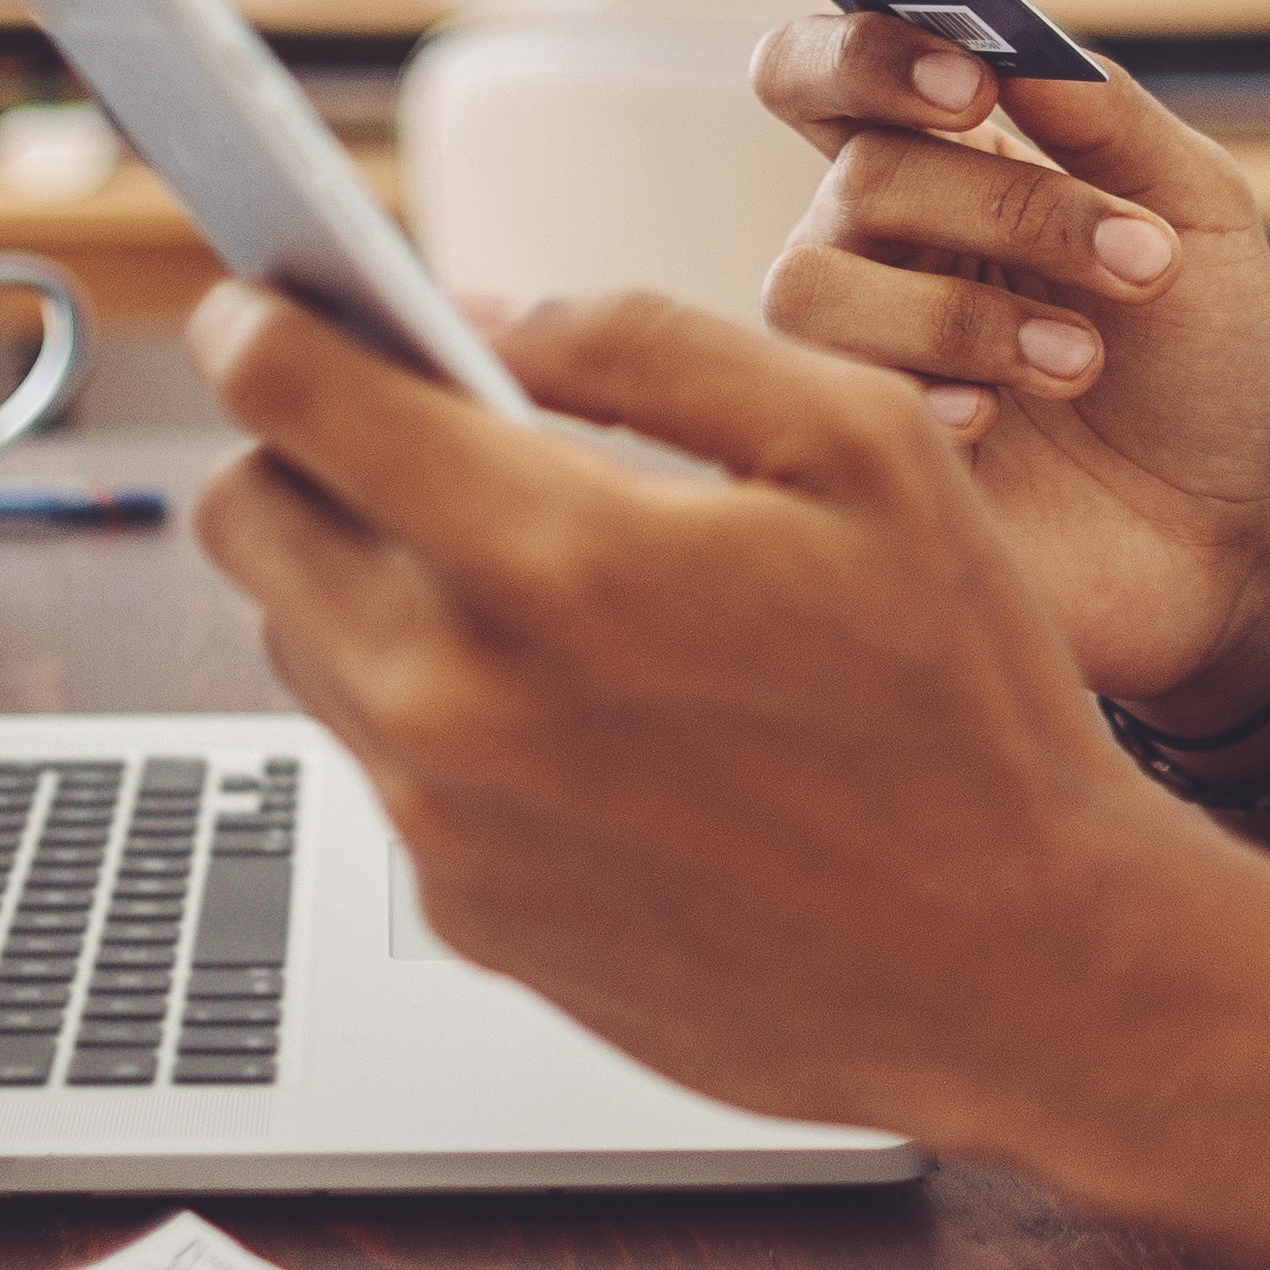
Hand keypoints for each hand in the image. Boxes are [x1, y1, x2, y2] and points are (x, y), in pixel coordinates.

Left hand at [177, 279, 1269, 1214]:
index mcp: (552, 561)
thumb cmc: (966, 702)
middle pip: (248, 525)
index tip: (263, 301)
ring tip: (516, 564)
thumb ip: (649, 343)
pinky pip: (388, 769)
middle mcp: (460, 704)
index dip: (262, 324)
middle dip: (298, 447)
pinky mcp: (469, 920)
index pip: (293, 402)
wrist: (1021, 969)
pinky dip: (439, 706)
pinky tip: (581, 701)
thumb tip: (485, 310)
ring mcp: (449, 830)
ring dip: (365, 580)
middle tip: (395, 422)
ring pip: (303, 648)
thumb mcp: (861, 447)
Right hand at [746, 14, 1269, 720]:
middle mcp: (877, 246)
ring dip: (968, 313)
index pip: (828, 70)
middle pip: (861, 170)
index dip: (865, 51)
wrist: (1226, 539)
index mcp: (948, 162)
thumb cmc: (1206, 365)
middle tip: (1136, 258)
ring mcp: (856, 351)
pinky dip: (929, 391)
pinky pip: (821, 392)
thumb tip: (1016, 41)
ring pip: (812, 280)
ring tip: (1084, 363)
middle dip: (1007, 206)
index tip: (973, 81)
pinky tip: (1002, 423)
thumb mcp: (1199, 215)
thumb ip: (1109, 116)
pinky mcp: (851, 451)